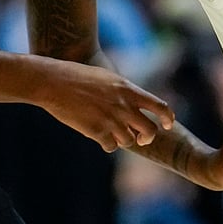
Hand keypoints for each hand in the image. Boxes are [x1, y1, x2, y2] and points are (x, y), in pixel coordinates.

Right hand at [33, 57, 175, 152]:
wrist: (54, 82)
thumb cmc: (78, 76)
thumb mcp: (108, 78)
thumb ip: (124, 92)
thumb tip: (134, 105)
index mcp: (128, 90)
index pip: (160, 106)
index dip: (167, 118)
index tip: (168, 124)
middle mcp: (124, 106)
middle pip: (150, 130)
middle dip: (147, 137)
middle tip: (140, 138)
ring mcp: (111, 120)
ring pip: (129, 141)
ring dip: (122, 139)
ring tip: (110, 131)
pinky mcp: (96, 131)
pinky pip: (111, 146)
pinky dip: (107, 144)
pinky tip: (99, 137)